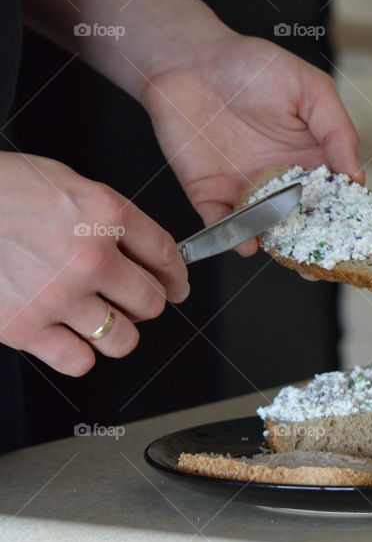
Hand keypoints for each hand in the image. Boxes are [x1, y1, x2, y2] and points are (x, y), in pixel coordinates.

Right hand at [0, 153, 188, 375]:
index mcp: (104, 213)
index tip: (177, 285)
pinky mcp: (24, 327)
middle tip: (130, 300)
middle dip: (146, 302)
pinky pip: (80, 360)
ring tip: (100, 319)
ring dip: (118, 332)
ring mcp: (59, 296)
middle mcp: (90, 257)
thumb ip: (104, 215)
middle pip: (151, 301)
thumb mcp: (62, 181)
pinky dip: (79, 354)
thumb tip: (139, 248)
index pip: (165, 254)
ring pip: (123, 338)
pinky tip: (67, 337)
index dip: (176, 275)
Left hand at [141, 32, 362, 256]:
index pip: (337, 197)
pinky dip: (233, 237)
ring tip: (292, 260)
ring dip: (280, 246)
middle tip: (328, 264)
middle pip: (306, 223)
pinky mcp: (210, 193)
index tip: (362, 237)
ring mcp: (247, 190)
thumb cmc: (254, 66)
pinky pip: (223, 223)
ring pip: (268, 230)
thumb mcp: (311, 89)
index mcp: (312, 158)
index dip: (350, 218)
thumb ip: (337, 131)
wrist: (190, 58)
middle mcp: (282, 181)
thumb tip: (358, 177)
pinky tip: (246, 241)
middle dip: (318, 246)